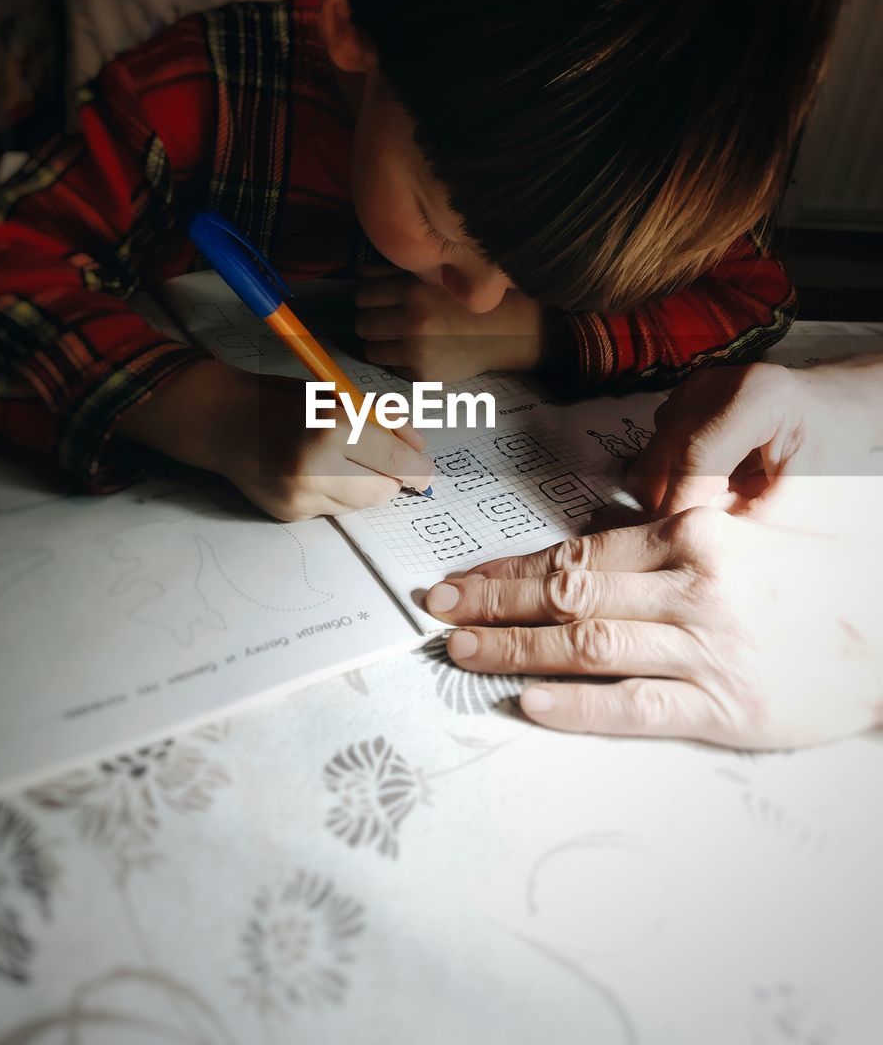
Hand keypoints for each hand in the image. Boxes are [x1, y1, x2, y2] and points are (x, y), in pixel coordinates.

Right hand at [117, 360, 433, 519]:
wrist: (222, 421)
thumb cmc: (283, 401)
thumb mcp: (336, 395)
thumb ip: (380, 418)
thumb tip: (417, 446)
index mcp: (334, 426)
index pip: (396, 460)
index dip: (417, 467)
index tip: (426, 471)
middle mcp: (317, 465)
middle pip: (383, 491)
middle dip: (394, 481)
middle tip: (393, 470)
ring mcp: (301, 495)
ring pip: (360, 505)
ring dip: (364, 487)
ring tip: (342, 463)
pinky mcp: (290, 513)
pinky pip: (333, 510)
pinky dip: (336, 495)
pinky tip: (315, 474)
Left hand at [354, 267, 544, 380]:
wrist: (504, 332)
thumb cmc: (466, 301)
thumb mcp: (434, 278)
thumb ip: (394, 273)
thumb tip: (358, 274)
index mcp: (414, 291)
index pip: (362, 296)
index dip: (368, 299)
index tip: (377, 302)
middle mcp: (413, 321)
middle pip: (362, 324)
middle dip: (370, 322)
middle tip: (386, 321)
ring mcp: (417, 351)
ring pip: (371, 350)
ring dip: (380, 344)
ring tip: (400, 338)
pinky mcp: (422, 374)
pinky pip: (393, 367)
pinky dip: (400, 361)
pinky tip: (420, 351)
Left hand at [425, 507, 881, 747]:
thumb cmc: (808, 582)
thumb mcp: (738, 537)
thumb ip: (663, 545)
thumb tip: (577, 557)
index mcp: (690, 535)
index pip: (575, 552)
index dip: (507, 567)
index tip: (460, 576)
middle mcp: (691, 585)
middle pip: (567, 594)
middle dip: (491, 601)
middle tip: (435, 608)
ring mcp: (706, 648)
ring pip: (588, 644)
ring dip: (514, 647)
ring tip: (460, 649)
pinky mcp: (725, 706)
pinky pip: (636, 706)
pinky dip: (579, 706)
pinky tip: (531, 703)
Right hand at [627, 359, 882, 526]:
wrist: (825, 408)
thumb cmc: (825, 448)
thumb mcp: (800, 488)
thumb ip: (750, 511)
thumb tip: (697, 534)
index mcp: (757, 399)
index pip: (697, 455)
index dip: (678, 502)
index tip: (671, 540)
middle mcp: (714, 384)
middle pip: (664, 451)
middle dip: (662, 499)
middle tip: (681, 534)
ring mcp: (692, 388)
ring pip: (653, 452)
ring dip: (667, 486)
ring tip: (707, 502)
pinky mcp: (680, 397)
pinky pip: (658, 445)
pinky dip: (670, 471)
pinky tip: (706, 480)